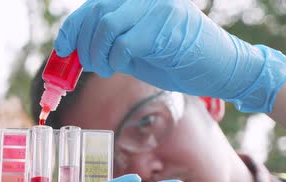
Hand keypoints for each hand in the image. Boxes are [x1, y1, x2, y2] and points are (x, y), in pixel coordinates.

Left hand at [54, 0, 285, 112]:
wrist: (224, 70)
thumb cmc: (180, 61)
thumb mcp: (138, 48)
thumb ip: (111, 42)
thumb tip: (77, 50)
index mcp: (139, 0)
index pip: (94, 5)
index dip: (72, 26)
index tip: (62, 47)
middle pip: (96, 13)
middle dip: (82, 44)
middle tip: (87, 65)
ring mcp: (159, 9)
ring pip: (106, 26)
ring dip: (97, 54)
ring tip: (105, 68)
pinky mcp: (167, 28)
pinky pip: (125, 44)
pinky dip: (115, 60)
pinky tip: (120, 67)